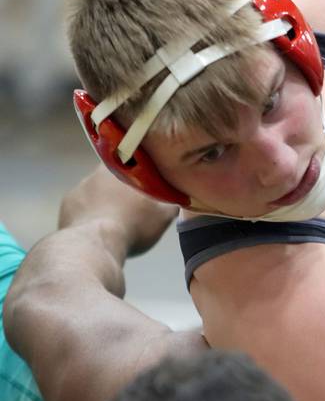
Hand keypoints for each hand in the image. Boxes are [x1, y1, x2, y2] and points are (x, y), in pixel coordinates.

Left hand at [58, 164, 177, 255]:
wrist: (96, 243)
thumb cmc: (134, 225)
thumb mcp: (163, 216)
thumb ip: (172, 203)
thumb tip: (181, 197)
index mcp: (125, 168)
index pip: (133, 157)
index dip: (140, 167)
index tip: (146, 177)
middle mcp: (100, 171)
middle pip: (113, 174)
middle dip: (122, 186)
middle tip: (133, 203)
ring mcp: (81, 186)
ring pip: (96, 189)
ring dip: (104, 200)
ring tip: (115, 219)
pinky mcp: (67, 203)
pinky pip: (81, 204)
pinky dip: (89, 212)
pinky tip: (98, 226)